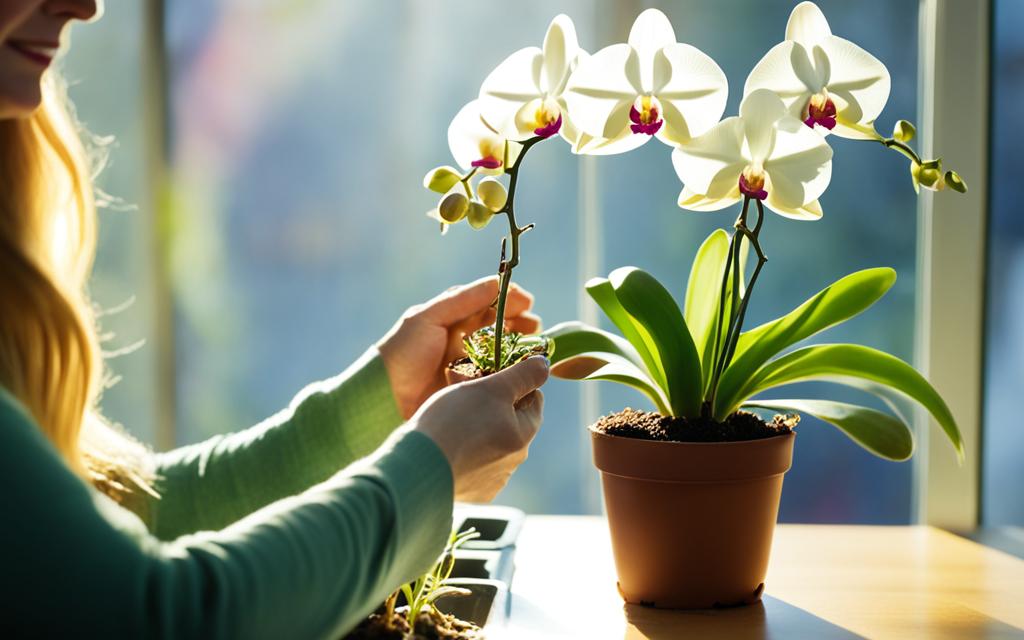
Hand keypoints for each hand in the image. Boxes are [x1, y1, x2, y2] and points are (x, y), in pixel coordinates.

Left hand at [377, 276, 540, 418]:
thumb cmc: (402, 353)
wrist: (384, 399)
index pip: (488, 304)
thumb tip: (496, 283)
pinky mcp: (473, 391)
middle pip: (501, 327)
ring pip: (504, 352)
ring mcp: (470, 366)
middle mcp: (463, 341)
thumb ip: (461, 300)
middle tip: (535, 327)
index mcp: (452, 320)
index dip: (510, 301)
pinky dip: (513, 373)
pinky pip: (499, 379)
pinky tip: (524, 371)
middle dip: (521, 324)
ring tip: (535, 347)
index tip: (528, 303)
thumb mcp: (427, 318)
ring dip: (522, 348)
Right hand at [411, 356, 548, 501]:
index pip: (533, 399)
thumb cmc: (455, 421)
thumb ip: (523, 375)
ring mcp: (492, 480)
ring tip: (451, 413)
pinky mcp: (472, 491)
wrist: (417, 465)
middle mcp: (514, 461)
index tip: (489, 374)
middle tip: (464, 388)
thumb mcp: (492, 388)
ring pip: (491, 440)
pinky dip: (465, 447)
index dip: (513, 382)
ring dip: (478, 424)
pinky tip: (447, 439)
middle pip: (510, 420)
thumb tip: (545, 365)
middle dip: (492, 401)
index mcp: (524, 434)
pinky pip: (474, 461)